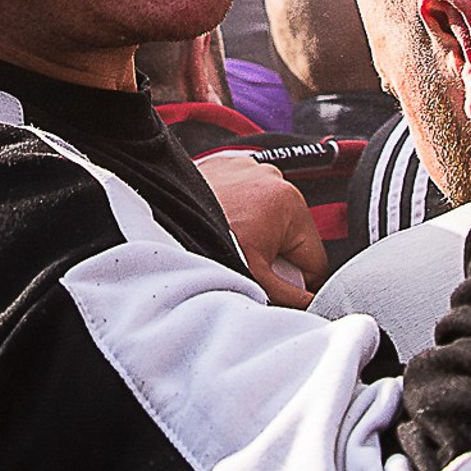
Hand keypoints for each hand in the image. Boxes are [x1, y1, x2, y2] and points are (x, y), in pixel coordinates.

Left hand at [197, 152, 326, 306]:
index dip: (299, 282)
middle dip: (274, 255)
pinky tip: (219, 225)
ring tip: (229, 242)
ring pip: (268, 217)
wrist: (156, 217)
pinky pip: (244, 198)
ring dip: (256, 233)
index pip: (314, 259)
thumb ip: (290, 295)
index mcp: (289, 202)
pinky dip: (236, 212)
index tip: (278, 288)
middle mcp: (273, 177)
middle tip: (245, 262)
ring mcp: (248, 167)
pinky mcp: (227, 165)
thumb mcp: (252, 275)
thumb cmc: (201, 240)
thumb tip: (312, 305)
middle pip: (292, 236)